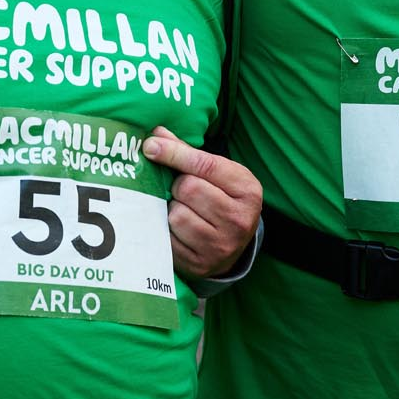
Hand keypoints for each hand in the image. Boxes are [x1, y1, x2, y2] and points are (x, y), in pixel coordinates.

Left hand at [143, 128, 262, 279]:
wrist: (235, 247)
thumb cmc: (224, 200)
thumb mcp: (220, 174)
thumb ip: (190, 153)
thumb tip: (156, 134)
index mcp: (248, 191)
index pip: (206, 165)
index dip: (175, 153)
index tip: (151, 145)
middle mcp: (238, 219)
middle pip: (188, 188)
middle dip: (179, 185)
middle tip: (184, 191)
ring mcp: (220, 246)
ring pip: (176, 215)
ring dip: (173, 209)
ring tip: (184, 210)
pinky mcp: (200, 264)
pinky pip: (169, 239)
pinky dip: (168, 230)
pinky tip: (179, 229)